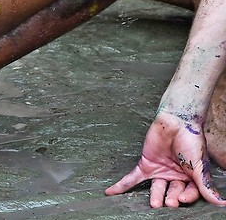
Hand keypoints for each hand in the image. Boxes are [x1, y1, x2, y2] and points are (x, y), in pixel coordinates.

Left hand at [107, 111, 225, 207]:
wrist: (176, 121)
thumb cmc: (191, 141)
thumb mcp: (199, 165)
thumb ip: (205, 185)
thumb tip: (221, 203)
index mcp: (191, 178)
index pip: (190, 193)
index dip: (186, 197)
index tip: (181, 199)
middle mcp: (175, 177)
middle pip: (172, 191)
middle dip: (170, 198)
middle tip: (167, 204)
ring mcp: (160, 171)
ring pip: (156, 187)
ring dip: (154, 196)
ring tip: (154, 204)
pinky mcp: (146, 164)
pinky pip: (133, 178)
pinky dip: (122, 186)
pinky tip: (111, 193)